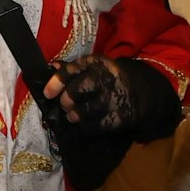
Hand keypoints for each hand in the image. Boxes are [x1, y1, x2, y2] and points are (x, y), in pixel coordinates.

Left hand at [48, 54, 183, 140]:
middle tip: (64, 106)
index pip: (72, 71)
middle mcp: (107, 78)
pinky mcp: (122, 117)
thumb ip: (72, 69)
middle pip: (76, 91)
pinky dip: (86, 127)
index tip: (47, 94)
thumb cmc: (109, 79)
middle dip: (65, 101)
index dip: (56, 83)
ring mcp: (115, 98)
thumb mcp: (93, 68)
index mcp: (97, 63)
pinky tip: (85, 124)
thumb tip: (51, 66)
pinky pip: (96, 126)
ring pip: (84, 111)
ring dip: (73, 116)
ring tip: (72, 116)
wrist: (143, 92)